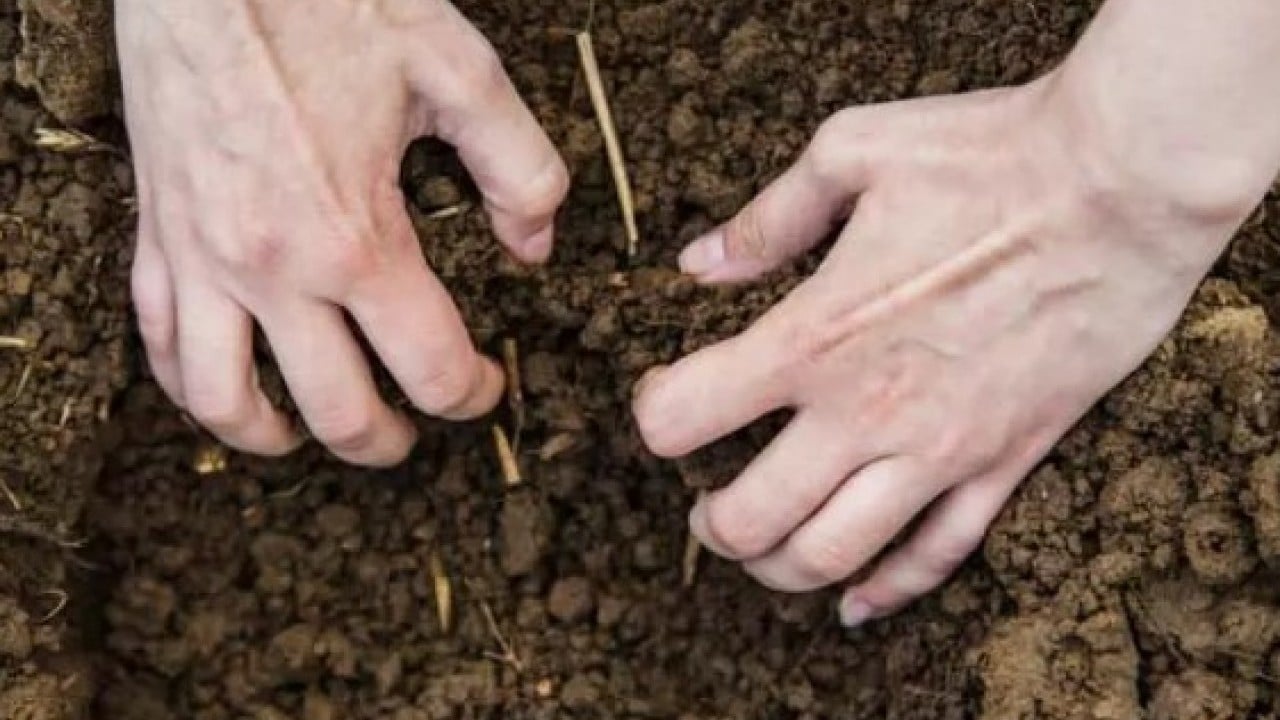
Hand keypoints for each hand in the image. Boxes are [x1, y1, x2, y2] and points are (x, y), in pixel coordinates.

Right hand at [120, 0, 567, 464]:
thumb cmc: (330, 5)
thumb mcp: (460, 72)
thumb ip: (520, 169)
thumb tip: (535, 247)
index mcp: (356, 238)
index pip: (428, 367)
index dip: (471, 395)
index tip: (485, 387)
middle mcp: (273, 270)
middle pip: (337, 412)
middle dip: (388, 439)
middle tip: (414, 432)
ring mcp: (202, 260)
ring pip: (228, 401)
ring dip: (281, 438)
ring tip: (315, 437)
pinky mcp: (156, 237)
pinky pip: (160, 344)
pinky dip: (194, 388)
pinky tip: (228, 389)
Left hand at [633, 73, 1261, 624]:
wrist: (1123, 187)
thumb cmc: (988, 155)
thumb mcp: (853, 152)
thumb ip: (768, 218)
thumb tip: (699, 262)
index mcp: (814, 336)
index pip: (685, 416)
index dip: (656, 415)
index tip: (666, 402)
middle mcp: (867, 411)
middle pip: (752, 518)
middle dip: (712, 525)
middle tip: (707, 510)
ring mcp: (940, 449)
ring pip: (835, 556)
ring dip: (780, 568)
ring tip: (763, 551)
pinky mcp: (1007, 461)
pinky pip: (939, 556)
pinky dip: (888, 591)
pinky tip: (855, 603)